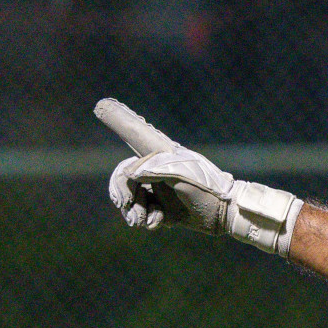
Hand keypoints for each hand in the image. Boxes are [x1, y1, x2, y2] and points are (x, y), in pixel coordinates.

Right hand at [98, 98, 302, 254]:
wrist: (225, 214)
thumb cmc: (208, 188)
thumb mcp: (183, 175)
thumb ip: (156, 169)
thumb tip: (129, 172)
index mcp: (160, 155)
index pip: (135, 133)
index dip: (118, 120)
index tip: (102, 105)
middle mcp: (155, 171)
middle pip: (122, 176)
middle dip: (120, 192)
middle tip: (126, 205)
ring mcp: (158, 191)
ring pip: (128, 199)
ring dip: (132, 211)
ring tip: (144, 220)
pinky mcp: (162, 210)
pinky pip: (141, 215)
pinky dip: (146, 221)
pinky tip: (159, 223)